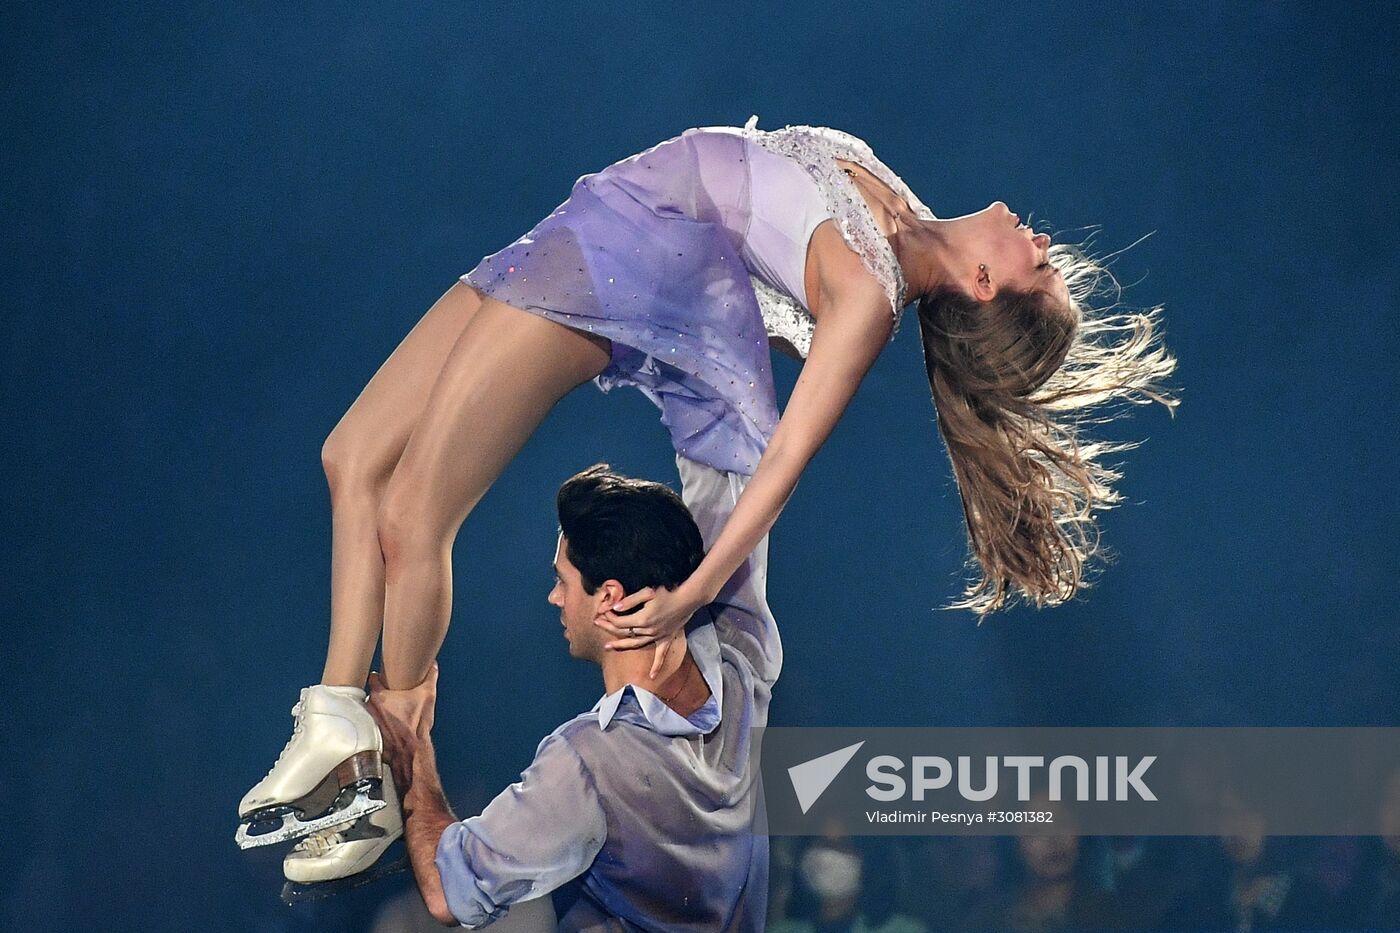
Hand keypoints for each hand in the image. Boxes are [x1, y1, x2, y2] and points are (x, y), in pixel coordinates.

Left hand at [367, 663, 439, 793]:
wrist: (411, 751)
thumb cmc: (416, 724)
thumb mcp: (427, 696)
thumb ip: (430, 677)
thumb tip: (433, 665)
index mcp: (379, 696)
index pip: (373, 678)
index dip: (379, 674)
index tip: (384, 674)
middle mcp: (370, 707)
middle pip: (372, 693)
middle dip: (380, 692)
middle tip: (391, 691)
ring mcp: (369, 720)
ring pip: (371, 708)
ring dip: (379, 708)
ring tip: (392, 708)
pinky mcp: (370, 732)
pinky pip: (373, 722)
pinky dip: (379, 721)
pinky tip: (390, 722)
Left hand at [596, 584, 704, 678]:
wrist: (689, 598)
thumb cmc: (668, 592)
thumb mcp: (647, 592)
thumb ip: (630, 601)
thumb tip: (615, 608)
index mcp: (642, 619)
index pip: (620, 621)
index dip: (609, 617)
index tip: (602, 612)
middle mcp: (648, 631)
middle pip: (624, 632)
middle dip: (609, 628)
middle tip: (597, 624)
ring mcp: (657, 636)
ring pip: (636, 644)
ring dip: (621, 645)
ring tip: (608, 647)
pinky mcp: (666, 639)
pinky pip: (661, 655)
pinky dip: (657, 666)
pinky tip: (652, 676)